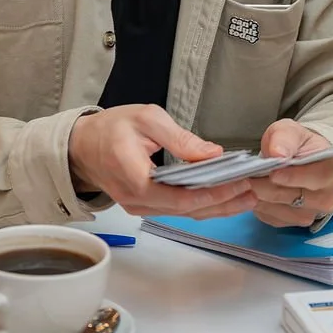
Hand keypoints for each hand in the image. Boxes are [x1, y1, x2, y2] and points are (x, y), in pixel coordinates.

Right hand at [67, 104, 256, 219]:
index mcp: (134, 178)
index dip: (211, 194)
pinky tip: (222, 197)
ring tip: (246, 197)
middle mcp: (137, 200)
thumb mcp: (145, 119)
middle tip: (252, 192)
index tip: (237, 184)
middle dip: (222, 202)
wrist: (80, 147)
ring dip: (216, 206)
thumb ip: (179, 138)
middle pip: (186, 210)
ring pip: (184, 213)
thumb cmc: (110, 129)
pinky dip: (202, 203)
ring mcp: (140, 207)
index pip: (179, 197)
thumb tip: (212, 154)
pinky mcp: (145, 205)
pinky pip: (177, 209)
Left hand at [248, 120, 332, 228]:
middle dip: (267, 186)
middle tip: (245, 177)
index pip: (315, 178)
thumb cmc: (295, 144)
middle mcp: (326, 196)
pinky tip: (252, 193)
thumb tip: (277, 153)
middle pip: (294, 197)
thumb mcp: (289, 131)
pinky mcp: (294, 222)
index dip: (293, 176)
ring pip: (282, 211)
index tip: (272, 172)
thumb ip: (284, 139)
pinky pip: (274, 219)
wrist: (297, 159)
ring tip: (246, 182)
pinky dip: (260, 207)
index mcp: (331, 170)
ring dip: (261, 197)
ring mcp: (312, 213)